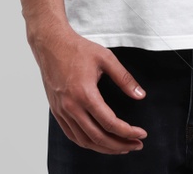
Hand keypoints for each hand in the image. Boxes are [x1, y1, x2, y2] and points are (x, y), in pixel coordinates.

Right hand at [30, 26, 148, 153]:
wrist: (50, 43)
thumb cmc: (76, 48)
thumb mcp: (106, 58)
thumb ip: (124, 78)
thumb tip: (140, 95)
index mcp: (84, 94)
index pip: (110, 123)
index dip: (128, 132)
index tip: (141, 133)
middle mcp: (71, 106)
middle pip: (98, 137)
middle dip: (120, 145)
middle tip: (136, 144)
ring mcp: (61, 110)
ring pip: (84, 141)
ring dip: (104, 148)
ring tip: (121, 147)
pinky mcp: (56, 110)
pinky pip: (72, 134)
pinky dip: (87, 143)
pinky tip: (99, 142)